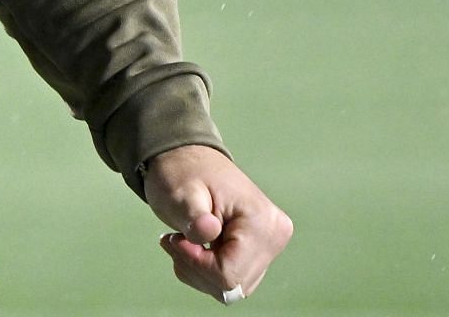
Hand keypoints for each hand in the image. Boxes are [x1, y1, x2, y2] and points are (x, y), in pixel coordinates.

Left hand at [144, 144, 292, 303]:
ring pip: (230, 288)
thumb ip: (194, 216)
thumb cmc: (183, 174)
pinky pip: (230, 281)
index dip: (196, 264)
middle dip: (196, 268)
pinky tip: (194, 246)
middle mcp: (274, 236)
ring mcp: (268, 247)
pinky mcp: (258, 253)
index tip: (175, 240)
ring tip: (183, 240)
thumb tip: (209, 231)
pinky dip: (204, 270)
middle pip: (232, 285)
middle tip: (175, 239)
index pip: (229, 273)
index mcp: (262, 220)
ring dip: (199, 271)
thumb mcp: (181, 192)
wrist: (189, 160)